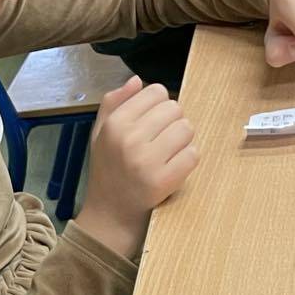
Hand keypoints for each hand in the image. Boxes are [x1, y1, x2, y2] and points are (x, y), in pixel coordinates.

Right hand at [70, 77, 197, 258]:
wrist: (110, 214)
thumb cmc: (108, 170)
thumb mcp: (100, 134)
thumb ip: (114, 103)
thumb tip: (136, 80)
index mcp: (115, 124)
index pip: (156, 91)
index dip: (158, 105)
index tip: (151, 122)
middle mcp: (129, 139)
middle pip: (175, 108)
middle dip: (172, 122)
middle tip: (160, 141)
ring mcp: (147, 161)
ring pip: (187, 129)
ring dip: (182, 141)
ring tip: (166, 154)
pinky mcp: (164, 180)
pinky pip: (193, 154)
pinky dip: (187, 160)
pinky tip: (172, 168)